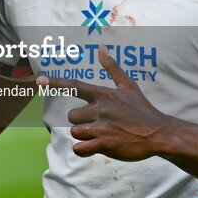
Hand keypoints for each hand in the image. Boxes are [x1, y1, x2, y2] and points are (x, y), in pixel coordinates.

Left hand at [37, 47, 175, 160]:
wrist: (158, 133)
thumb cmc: (141, 109)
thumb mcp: (128, 86)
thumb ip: (112, 67)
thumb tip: (101, 47)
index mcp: (104, 94)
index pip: (75, 86)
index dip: (56, 83)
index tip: (39, 80)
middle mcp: (100, 109)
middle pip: (72, 117)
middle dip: (81, 122)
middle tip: (99, 124)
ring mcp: (102, 127)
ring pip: (75, 133)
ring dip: (85, 137)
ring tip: (103, 135)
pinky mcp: (104, 144)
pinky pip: (79, 149)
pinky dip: (84, 150)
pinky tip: (97, 147)